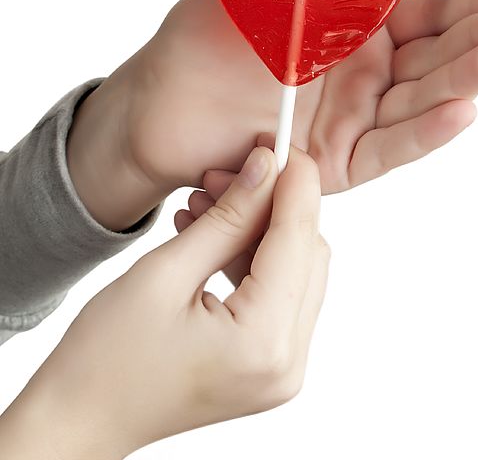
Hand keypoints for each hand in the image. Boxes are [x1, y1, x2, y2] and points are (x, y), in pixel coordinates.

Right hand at [0, 148, 328, 458]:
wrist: (83, 418)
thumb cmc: (104, 357)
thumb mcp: (164, 272)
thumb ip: (227, 217)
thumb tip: (267, 167)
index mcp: (262, 343)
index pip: (298, 241)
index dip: (295, 185)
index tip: (285, 144)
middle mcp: (288, 363)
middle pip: (307, 255)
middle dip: (276, 206)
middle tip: (236, 173)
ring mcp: (284, 370)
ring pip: (298, 273)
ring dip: (262, 232)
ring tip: (211, 206)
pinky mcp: (272, 366)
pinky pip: (282, 297)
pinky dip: (255, 262)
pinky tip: (216, 237)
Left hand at [67, 0, 477, 229]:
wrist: (162, 111)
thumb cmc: (205, 40)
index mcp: (355, 26)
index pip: (428, 12)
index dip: (475, 5)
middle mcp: (364, 73)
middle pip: (434, 55)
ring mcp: (355, 120)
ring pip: (419, 100)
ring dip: (462, 80)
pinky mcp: (340, 164)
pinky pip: (389, 148)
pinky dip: (424, 132)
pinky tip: (463, 111)